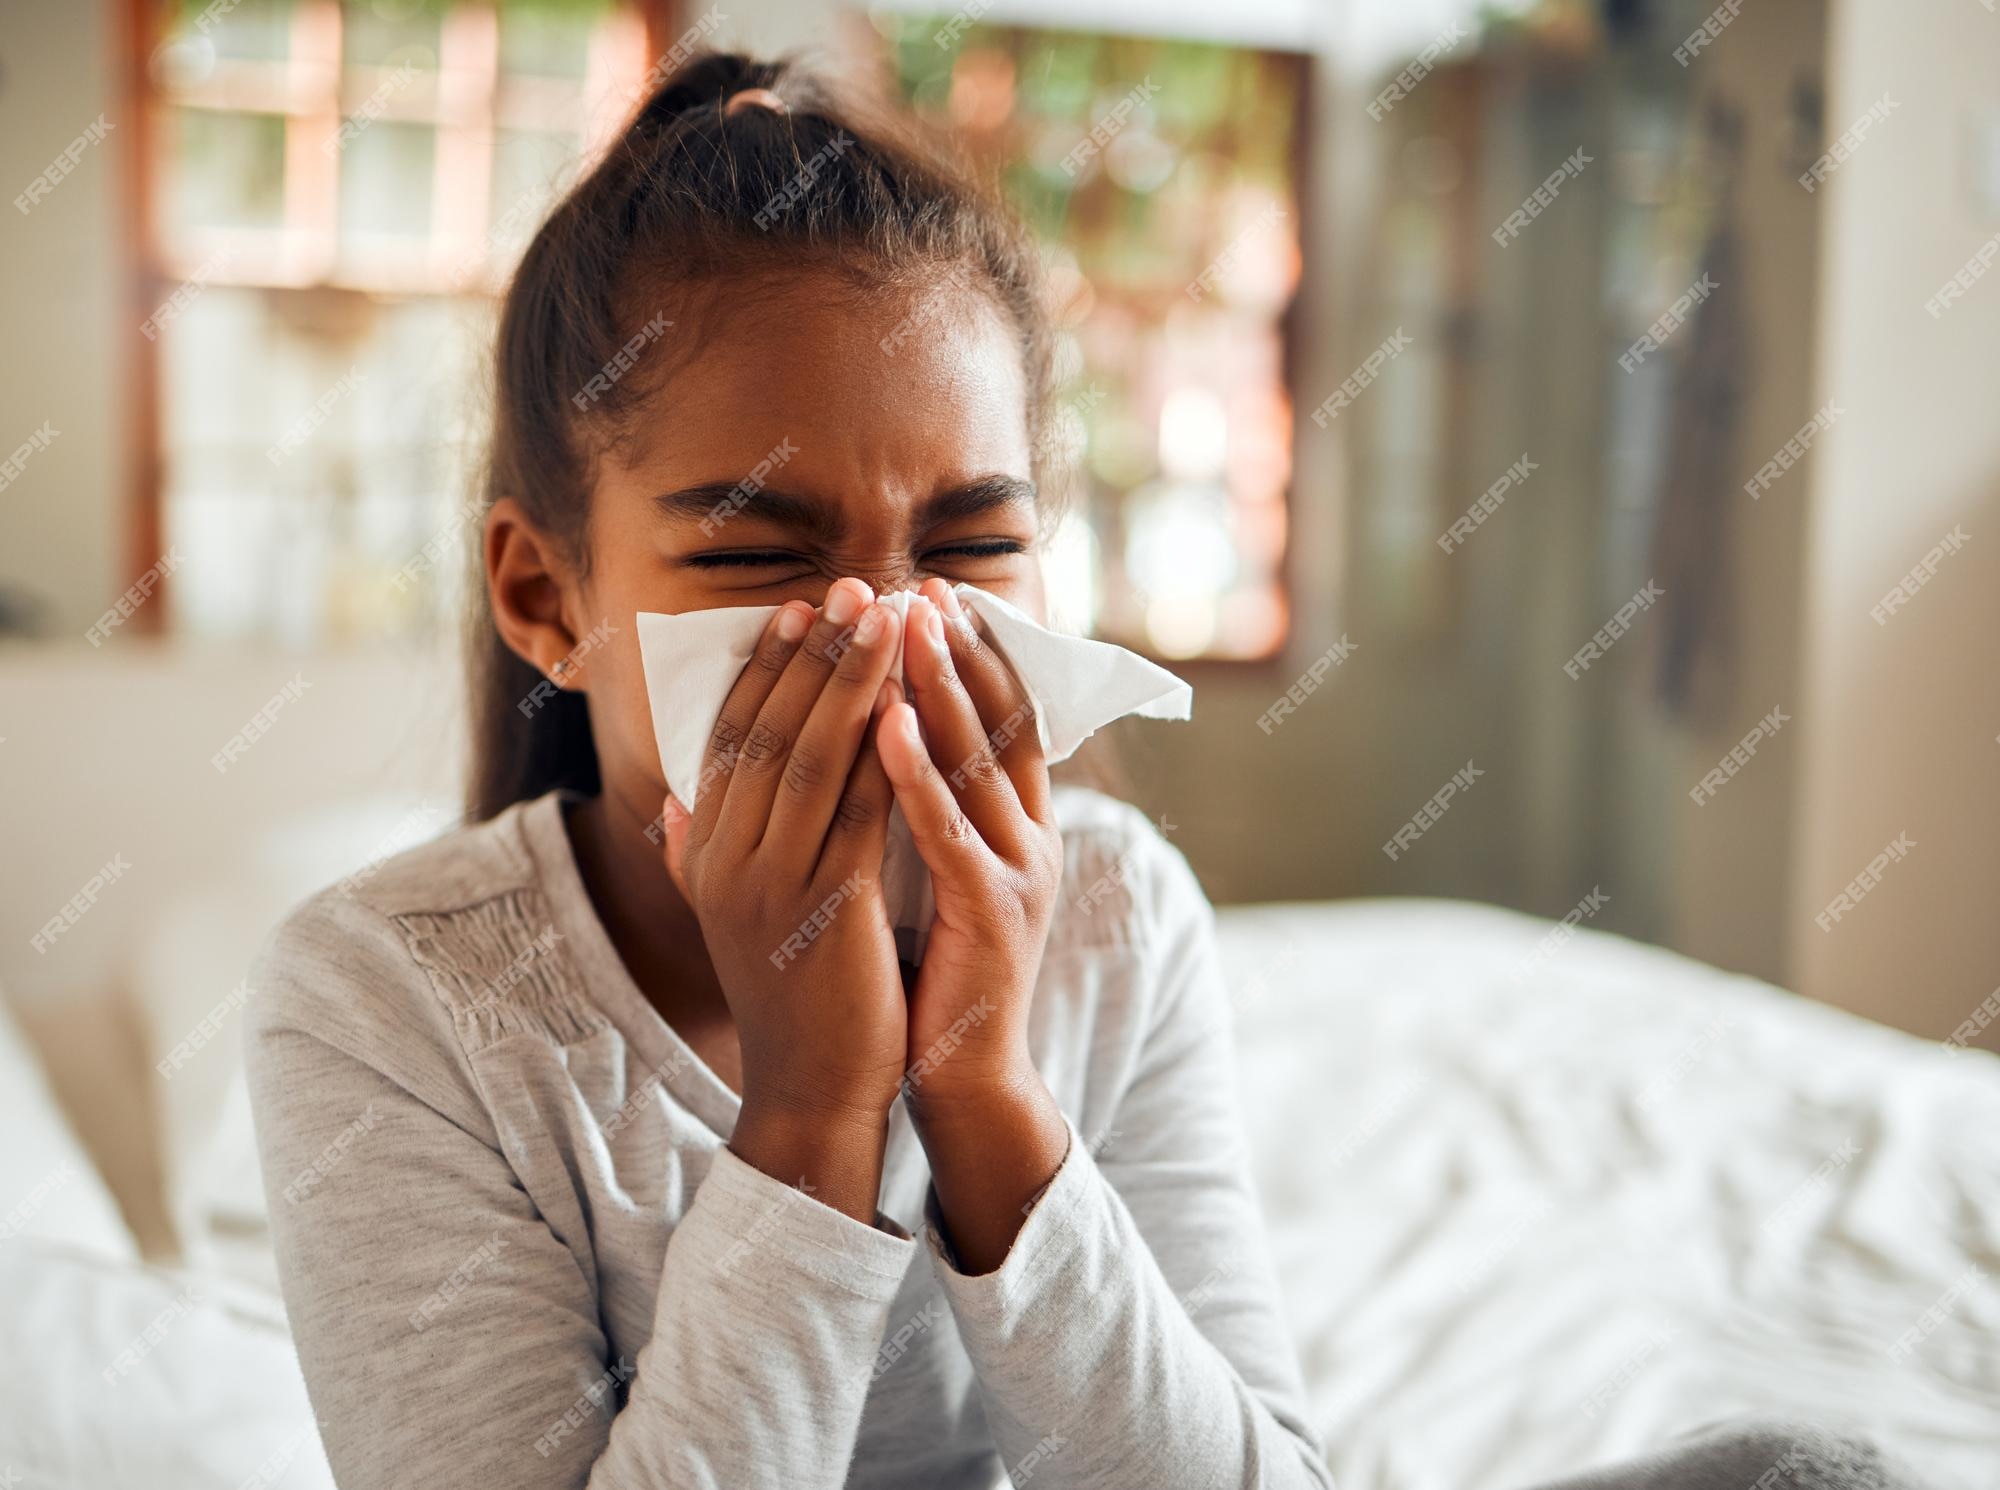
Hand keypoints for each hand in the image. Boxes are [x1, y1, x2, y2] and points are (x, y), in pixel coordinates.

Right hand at [660, 577, 906, 1218]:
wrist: (812, 1092)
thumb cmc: (788, 998)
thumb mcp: (730, 919)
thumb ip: (700, 858)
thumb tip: (674, 802)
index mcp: (706, 856)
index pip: (729, 739)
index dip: (763, 670)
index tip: (796, 612)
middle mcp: (728, 861)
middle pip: (769, 733)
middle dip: (812, 654)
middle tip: (849, 588)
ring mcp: (775, 886)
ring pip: (813, 759)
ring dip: (851, 681)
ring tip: (886, 617)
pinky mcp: (830, 911)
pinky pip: (862, 812)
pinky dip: (888, 752)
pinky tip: (916, 704)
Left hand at [877, 579, 1069, 1270]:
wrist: (962, 1078)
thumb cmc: (932, 974)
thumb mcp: (925, 876)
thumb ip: (909, 811)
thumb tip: (872, 738)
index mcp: (1014, 827)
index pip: (998, 717)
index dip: (966, 654)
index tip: (925, 594)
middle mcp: (1031, 838)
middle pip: (1000, 721)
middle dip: (957, 650)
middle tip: (919, 585)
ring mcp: (1019, 874)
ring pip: (980, 762)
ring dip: (942, 687)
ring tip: (905, 626)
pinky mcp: (993, 915)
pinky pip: (950, 832)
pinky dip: (921, 774)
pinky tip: (889, 725)